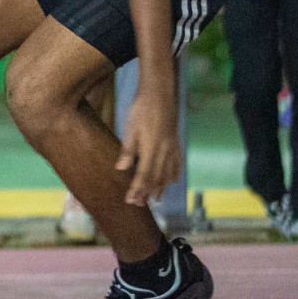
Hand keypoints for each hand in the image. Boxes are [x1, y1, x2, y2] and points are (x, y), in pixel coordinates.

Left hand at [119, 88, 180, 205]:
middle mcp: (165, 151)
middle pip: (156, 178)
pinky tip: (171, 181)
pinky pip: (176, 164)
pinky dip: (173, 175)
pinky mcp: (176, 142)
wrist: (160, 94)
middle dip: (147, 192)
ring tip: (155, 199)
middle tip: (140, 204)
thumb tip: (120, 169)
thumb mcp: (130, 128)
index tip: (130, 200)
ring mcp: (172, 147)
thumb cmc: (141, 109)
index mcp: (152, 149)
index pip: (144, 175)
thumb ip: (127, 150)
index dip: (137, 189)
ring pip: (168, 173)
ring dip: (160, 187)